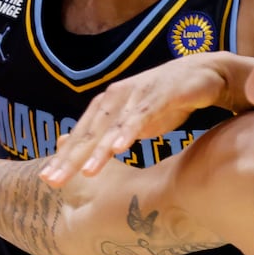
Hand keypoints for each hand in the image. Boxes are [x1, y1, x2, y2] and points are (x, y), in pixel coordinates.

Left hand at [42, 53, 242, 186]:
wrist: (206, 73)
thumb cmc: (167, 100)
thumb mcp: (136, 123)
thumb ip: (114, 135)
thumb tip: (92, 155)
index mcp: (108, 106)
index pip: (81, 135)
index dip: (64, 157)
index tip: (47, 179)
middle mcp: (117, 97)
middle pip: (90, 131)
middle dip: (71, 157)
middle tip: (52, 180)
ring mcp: (138, 94)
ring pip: (113, 125)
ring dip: (99, 148)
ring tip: (86, 172)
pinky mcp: (161, 93)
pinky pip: (142, 114)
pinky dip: (129, 130)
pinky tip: (119, 148)